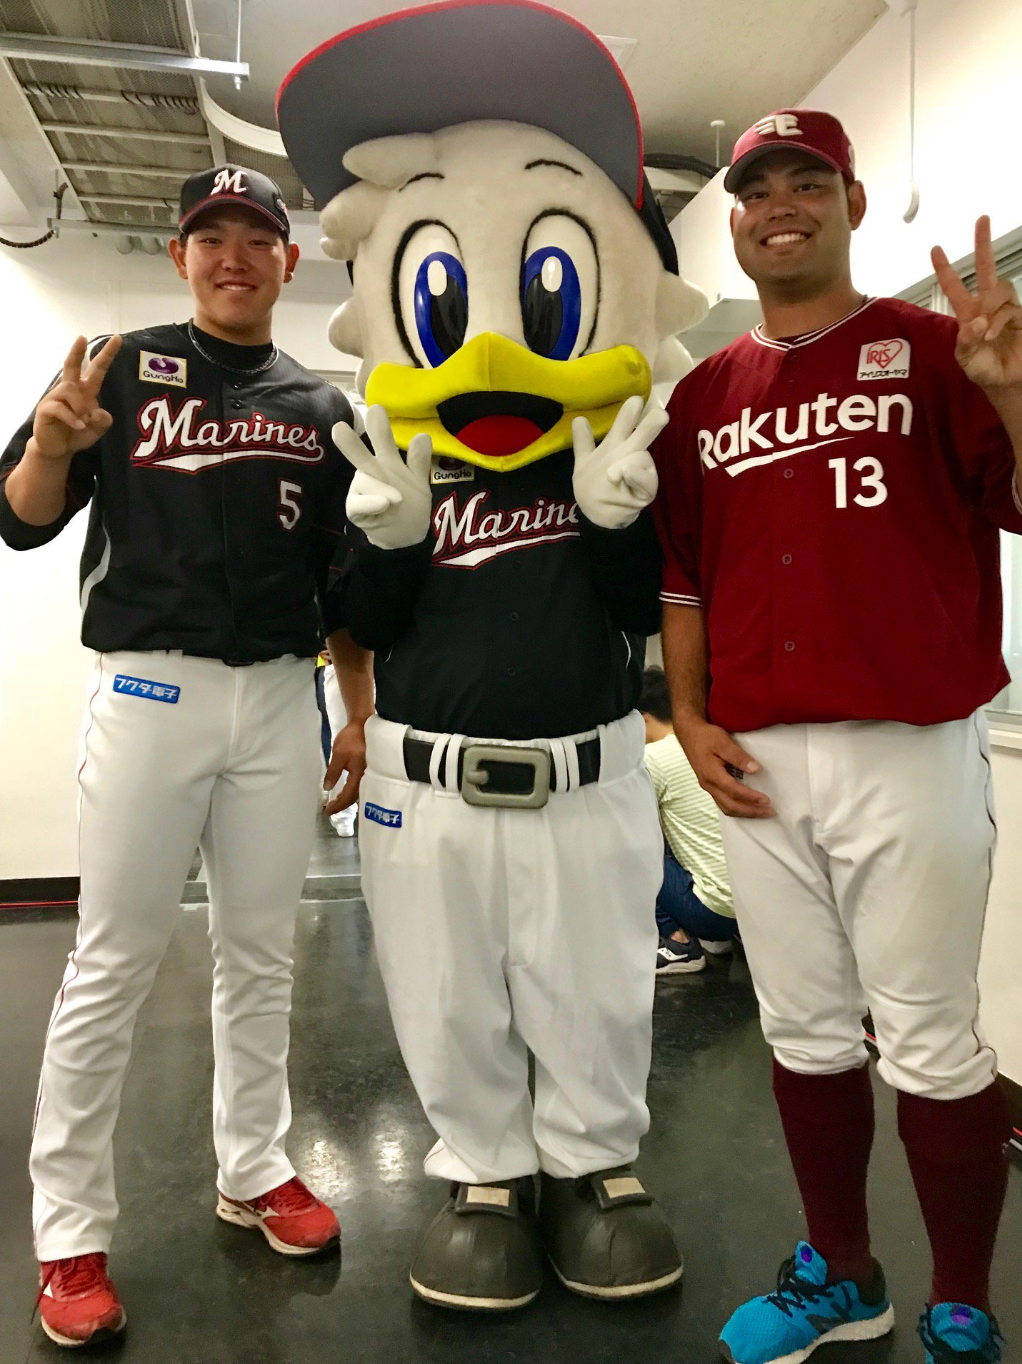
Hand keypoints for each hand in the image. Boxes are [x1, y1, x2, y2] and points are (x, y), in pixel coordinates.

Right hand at [32, 335, 121, 460]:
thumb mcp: (98, 429)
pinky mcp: (46, 409)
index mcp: (85, 391)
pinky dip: (72, 419)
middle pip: (72, 365)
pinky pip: (60, 408)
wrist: (58, 450)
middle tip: (82, 338)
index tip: (117, 338)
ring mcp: (55, 398)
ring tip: (82, 421)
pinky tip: (78, 426)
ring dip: (79, 406)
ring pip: (69, 389)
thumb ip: (103, 420)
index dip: (106, 354)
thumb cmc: (78, 434)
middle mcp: (70, 390)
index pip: (97, 369)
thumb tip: (98, 411)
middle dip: (77, 351)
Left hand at [324, 718, 366, 813]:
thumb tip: (327, 788)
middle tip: (329, 810)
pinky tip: (344, 793)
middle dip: (341, 805)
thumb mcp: (339, 755)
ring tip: (335, 803)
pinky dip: (350, 793)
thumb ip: (333, 772)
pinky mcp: (367, 771)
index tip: (327, 811)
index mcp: (360, 774)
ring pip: (358, 793)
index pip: (348, 796)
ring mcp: (368, 774)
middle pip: (354, 798)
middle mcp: (366, 777)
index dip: (338, 805)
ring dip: (346, 800)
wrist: (363, 725)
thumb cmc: (351, 739)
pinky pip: (359, 787)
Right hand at [332, 405, 432, 548]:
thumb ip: (419, 461)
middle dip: (350, 442)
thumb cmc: (409, 503)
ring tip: (397, 500)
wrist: (404, 534)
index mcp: (387, 459)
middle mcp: (371, 470)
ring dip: (382, 489)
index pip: (380, 438)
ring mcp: (361, 488)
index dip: (376, 424)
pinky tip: (384, 504)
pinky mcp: (355, 508)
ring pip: (364, 481)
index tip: (375, 407)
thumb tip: (422, 435)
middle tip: (339, 428)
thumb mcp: (419, 481)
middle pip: (360, 453)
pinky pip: (360, 503)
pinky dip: (372, 503)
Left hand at [571, 395, 667, 528]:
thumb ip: (583, 442)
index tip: (636, 399)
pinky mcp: (646, 491)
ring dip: (629, 462)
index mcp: (618, 442)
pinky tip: (620, 476)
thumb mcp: (584, 462)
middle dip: (652, 423)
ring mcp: (640, 472)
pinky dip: (632, 477)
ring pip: (641, 458)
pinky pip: (642, 480)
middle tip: (661, 414)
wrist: (598, 514)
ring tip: (612, 474)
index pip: (626, 423)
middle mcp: (631, 453)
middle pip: (643, 435)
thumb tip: (579, 419)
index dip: (630, 412)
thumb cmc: (594, 484)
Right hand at [676, 718, 774, 818]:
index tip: (767, 800)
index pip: (733, 790)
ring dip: (745, 813)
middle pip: (730, 805)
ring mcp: (708, 787)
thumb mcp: (723, 741)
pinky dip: (737, 809)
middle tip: (770, 811)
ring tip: (762, 812)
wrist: (690, 735)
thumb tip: (755, 769)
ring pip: (726, 808)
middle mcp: (709, 785)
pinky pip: (723, 804)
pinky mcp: (710, 787)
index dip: (751, 797)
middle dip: (751, 811)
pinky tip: (747, 808)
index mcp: (711, 774)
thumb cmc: (706, 737)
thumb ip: (738, 756)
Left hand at [932, 217, 1021, 389]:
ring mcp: (1004, 308)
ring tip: (985, 333)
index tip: (935, 249)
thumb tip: (975, 322)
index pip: (954, 286)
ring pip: (999, 288)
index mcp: (967, 313)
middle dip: (983, 243)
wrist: (1005, 382)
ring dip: (990, 307)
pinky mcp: (1020, 315)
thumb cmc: (983, 370)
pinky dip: (998, 321)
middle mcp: (986, 305)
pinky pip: (1009, 309)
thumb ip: (966, 342)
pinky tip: (992, 336)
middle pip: (985, 268)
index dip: (944, 268)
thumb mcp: (966, 359)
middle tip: (982, 219)